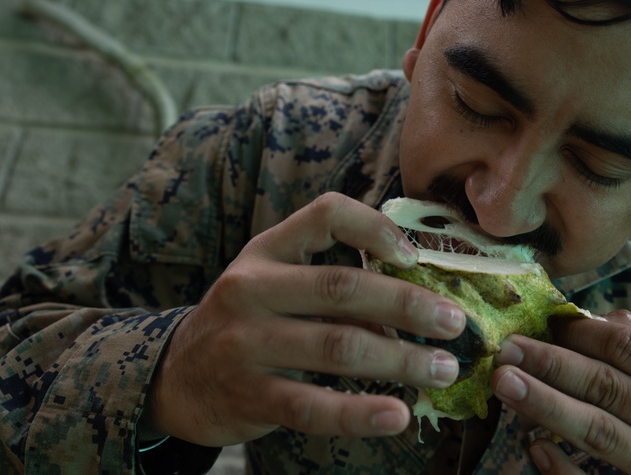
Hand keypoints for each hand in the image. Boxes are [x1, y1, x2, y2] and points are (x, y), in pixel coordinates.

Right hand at [141, 192, 466, 446]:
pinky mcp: (248, 396)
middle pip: (342, 287)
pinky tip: (398, 416)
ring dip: (400, 359)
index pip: (325, 214)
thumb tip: (412, 309)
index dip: (374, 229)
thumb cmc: (247, 321)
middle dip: (407, 304)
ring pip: (337, 347)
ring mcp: (246, 343)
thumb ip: (333, 287)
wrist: (177, 378)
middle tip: (454, 323)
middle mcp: (251, 288)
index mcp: (266, 250)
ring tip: (443, 370)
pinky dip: (359, 413)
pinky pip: (312, 406)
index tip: (413, 256)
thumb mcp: (275, 285)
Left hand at [490, 310, 630, 473]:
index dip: (578, 335)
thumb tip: (590, 320)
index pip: (630, 350)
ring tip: (507, 385)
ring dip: (546, 406)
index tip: (542, 324)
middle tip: (506, 349)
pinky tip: (534, 446)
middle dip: (551, 365)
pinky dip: (563, 468)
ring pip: (600, 434)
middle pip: (608, 389)